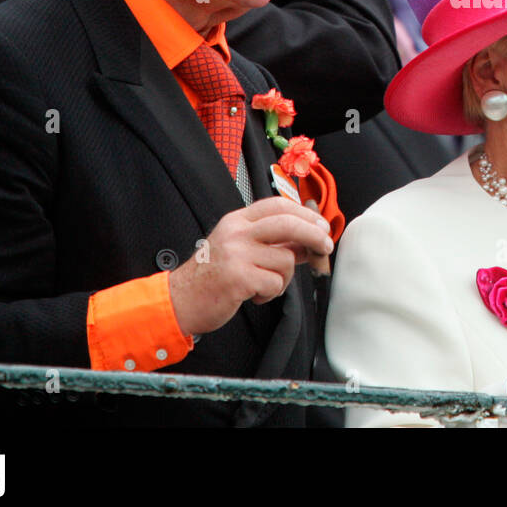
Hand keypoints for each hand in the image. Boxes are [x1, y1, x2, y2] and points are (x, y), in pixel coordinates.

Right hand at [168, 195, 334, 336]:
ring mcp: (237, 254)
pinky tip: (254, 295)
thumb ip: (272, 242)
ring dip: (283, 278)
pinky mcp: (238, 278)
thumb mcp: (240, 249)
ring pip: (285, 260)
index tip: (322, 226)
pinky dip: (271, 294)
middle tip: (325, 246)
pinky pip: (275, 283)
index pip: (278, 205)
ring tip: (265, 284)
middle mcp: (237, 233)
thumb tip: (309, 241)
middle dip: (314, 234)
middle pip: (288, 223)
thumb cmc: (212, 275)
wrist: (180, 300)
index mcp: (237, 221)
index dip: (306, 214)